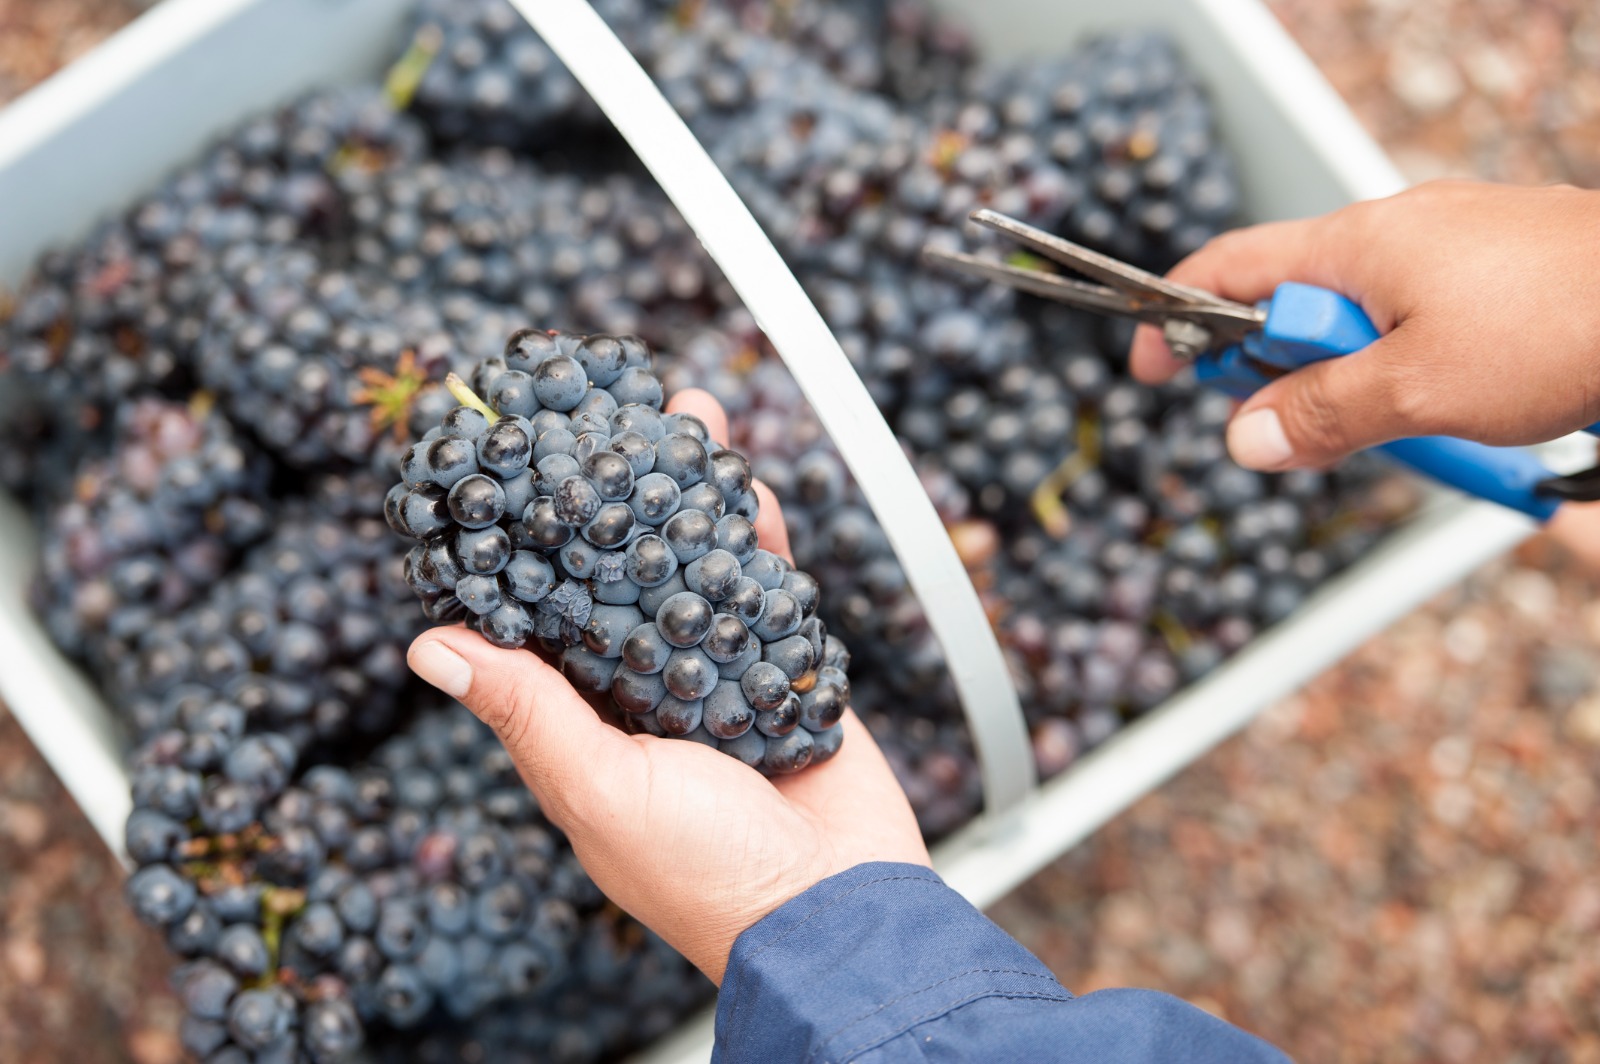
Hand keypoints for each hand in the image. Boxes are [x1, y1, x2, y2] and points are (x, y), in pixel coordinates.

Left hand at [405, 389, 929, 984]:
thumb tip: (430, 645)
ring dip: (695, 495)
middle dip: (620, 491)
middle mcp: (642, 692)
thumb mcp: (600, 789)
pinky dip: (759, 542)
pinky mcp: (785, 674)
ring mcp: (717, 679)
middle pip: (623, 569)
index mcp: (582, 723)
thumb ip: (529, 713)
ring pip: (696, 567)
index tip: (522, 461)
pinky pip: (767, 593)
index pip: (542, 613)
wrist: (838, 912)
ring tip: (691, 418)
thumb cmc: (707, 873)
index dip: (530, 536)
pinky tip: (749, 489)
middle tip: (615, 412)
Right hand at [1129, 180, 1599, 471]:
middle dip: (1288, 373)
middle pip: (1297, 305)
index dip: (1177, 315)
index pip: (1231, 266)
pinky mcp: (1495, 274)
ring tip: (1409, 423)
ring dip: (1361, 383)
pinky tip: (1451, 408)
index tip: (1152, 364)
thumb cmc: (1561, 324)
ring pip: (1364, 324)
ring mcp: (1450, 250)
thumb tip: (1247, 437)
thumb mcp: (1413, 390)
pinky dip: (1411, 372)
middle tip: (1300, 428)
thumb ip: (1320, 414)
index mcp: (1358, 244)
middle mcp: (1398, 233)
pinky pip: (1420, 325)